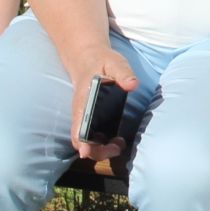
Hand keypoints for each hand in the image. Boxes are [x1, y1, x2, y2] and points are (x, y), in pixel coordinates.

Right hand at [63, 47, 138, 162]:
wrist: (89, 58)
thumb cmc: (102, 62)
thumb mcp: (115, 63)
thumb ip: (123, 73)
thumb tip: (132, 84)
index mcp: (83, 102)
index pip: (77, 127)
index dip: (81, 142)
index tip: (87, 152)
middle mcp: (80, 113)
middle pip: (81, 141)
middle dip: (98, 150)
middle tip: (118, 145)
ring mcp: (84, 118)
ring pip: (87, 142)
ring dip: (102, 148)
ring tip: (120, 143)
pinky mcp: (90, 119)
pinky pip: (93, 137)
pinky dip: (103, 142)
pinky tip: (117, 138)